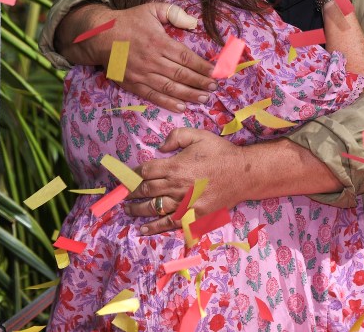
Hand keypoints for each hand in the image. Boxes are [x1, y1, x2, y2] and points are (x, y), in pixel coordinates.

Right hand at [59, 2, 215, 110]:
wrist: (100, 36)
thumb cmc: (130, 21)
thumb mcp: (152, 9)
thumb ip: (174, 13)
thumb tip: (194, 22)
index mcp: (159, 42)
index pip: (186, 57)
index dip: (202, 67)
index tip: (216, 72)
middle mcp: (152, 60)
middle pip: (181, 75)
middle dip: (200, 82)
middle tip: (215, 88)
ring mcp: (142, 74)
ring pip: (169, 88)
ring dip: (189, 95)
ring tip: (204, 98)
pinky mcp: (133, 84)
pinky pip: (153, 96)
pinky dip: (168, 103)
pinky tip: (181, 107)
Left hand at [125, 128, 246, 234]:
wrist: (243, 174)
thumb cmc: (220, 153)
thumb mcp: (199, 135)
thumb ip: (176, 136)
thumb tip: (161, 147)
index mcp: (175, 166)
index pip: (145, 171)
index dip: (132, 174)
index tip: (125, 177)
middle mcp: (176, 186)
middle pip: (145, 191)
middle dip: (130, 193)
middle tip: (121, 194)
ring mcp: (184, 203)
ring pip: (153, 208)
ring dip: (137, 209)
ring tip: (127, 210)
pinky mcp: (193, 215)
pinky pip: (169, 223)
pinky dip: (154, 227)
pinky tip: (143, 229)